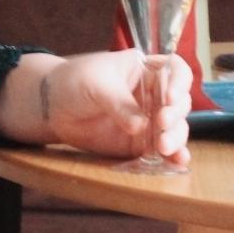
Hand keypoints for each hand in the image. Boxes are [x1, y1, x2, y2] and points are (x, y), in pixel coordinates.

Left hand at [0, 51, 191, 166]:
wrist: (53, 107)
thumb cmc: (75, 82)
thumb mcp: (96, 84)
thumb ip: (119, 104)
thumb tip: (140, 127)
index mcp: (146, 69)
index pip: (176, 70)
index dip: (180, 83)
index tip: (170, 97)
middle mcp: (153, 94)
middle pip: (180, 102)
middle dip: (175, 115)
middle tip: (160, 124)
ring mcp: (148, 119)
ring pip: (175, 128)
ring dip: (176, 137)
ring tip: (164, 148)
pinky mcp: (140, 143)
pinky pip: (161, 149)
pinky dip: (172, 156)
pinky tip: (178, 162)